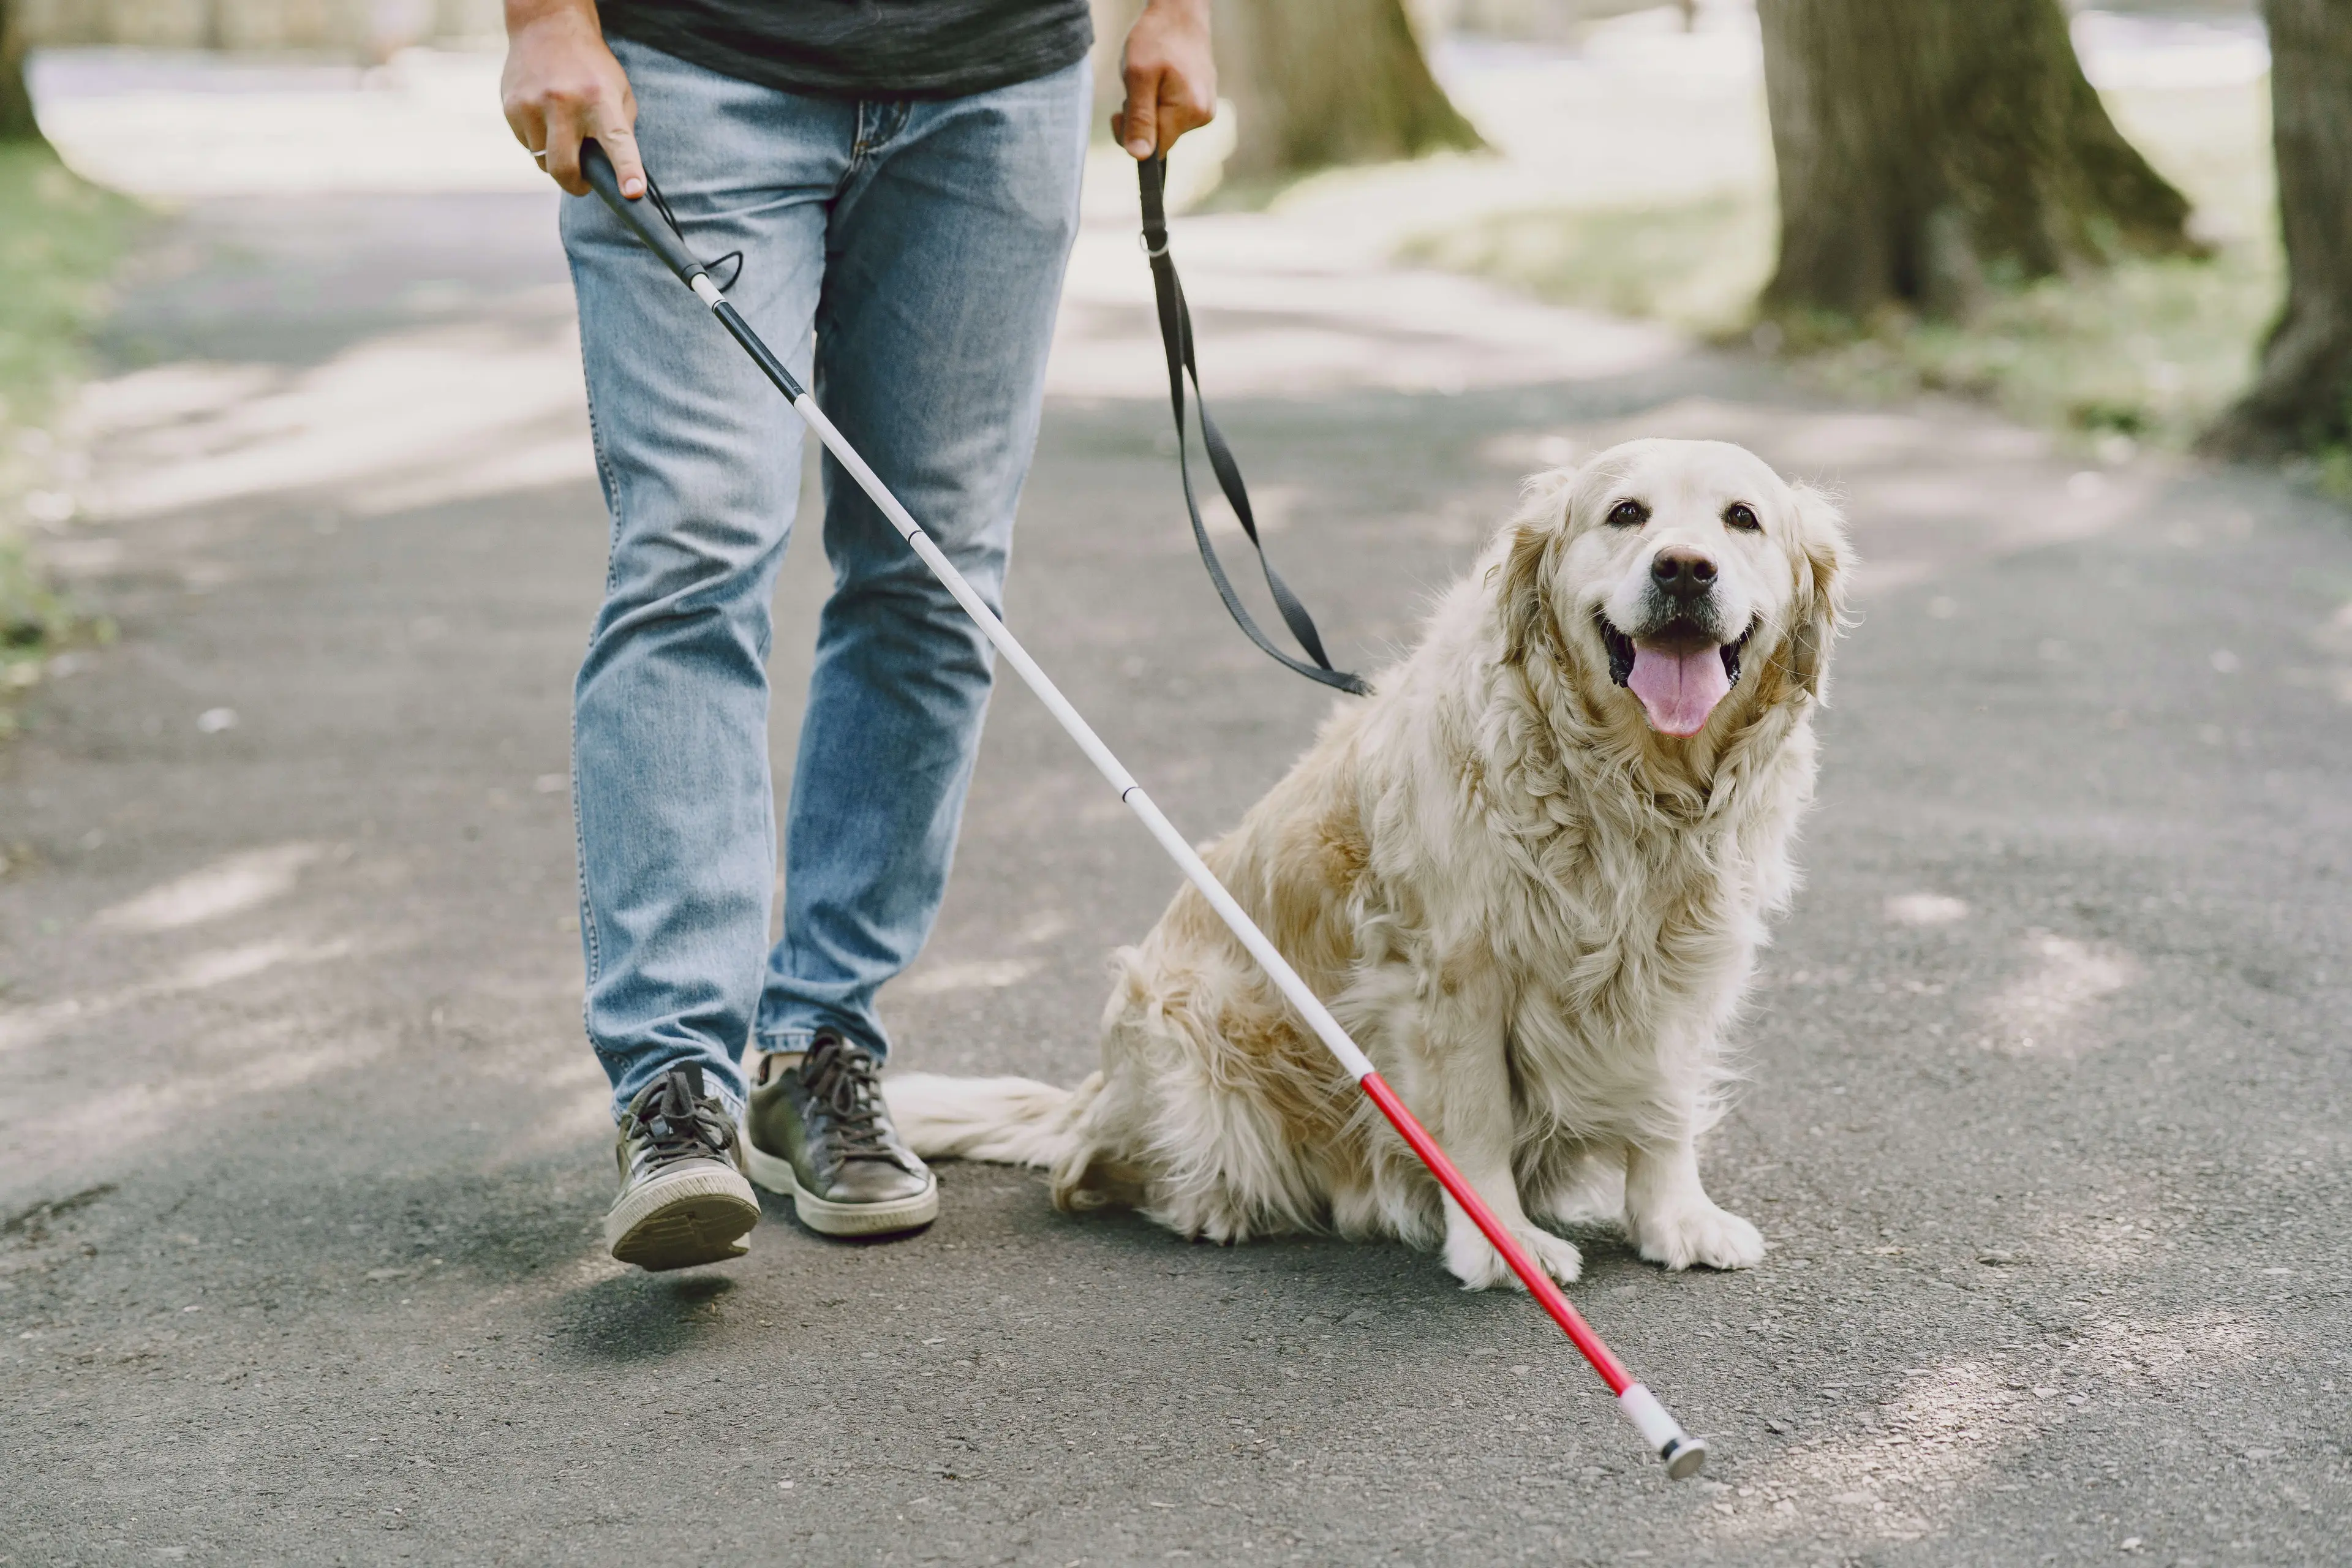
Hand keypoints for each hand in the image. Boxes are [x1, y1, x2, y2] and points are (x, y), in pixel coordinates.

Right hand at [500, 0, 643, 197]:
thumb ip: (618, 131)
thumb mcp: (617, 93)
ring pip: (542, 161)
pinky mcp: (511, 107)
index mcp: (601, 100)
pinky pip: (527, 145)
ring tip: (563, 130)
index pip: (617, 142)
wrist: (547, 26)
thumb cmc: (590, 67)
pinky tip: (544, 115)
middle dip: (575, 184)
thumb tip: (615, 174)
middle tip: (583, 182)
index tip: (632, 193)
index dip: (626, 171)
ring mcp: (533, 105)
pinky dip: (538, 141)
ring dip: (555, 157)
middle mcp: (564, 102)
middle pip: (564, 168)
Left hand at [1114, 0, 1214, 158]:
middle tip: (1137, 87)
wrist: (1179, 12)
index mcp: (1189, 112)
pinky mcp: (1202, 102)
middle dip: (1142, 119)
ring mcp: (1205, 109)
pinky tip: (1162, 79)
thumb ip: (1139, 118)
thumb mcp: (1138, 76)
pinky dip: (1160, 101)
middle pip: (1161, 139)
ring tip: (1151, 78)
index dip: (1133, 136)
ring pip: (1165, 126)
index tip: (1121, 110)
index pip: (1155, 150)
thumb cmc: (1156, 38)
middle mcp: (1203, 116)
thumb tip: (1139, 156)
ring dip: (1150, 108)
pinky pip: (1174, 114)